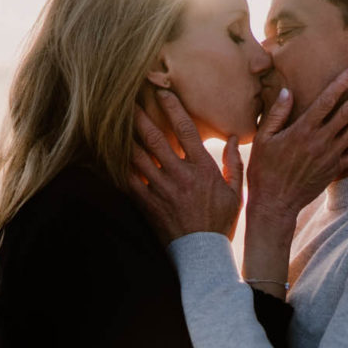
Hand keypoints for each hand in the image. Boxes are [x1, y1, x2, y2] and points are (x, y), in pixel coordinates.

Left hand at [126, 89, 243, 242]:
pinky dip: (120, 166)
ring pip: (138, 156)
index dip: (172, 107)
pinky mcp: (148, 204)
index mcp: (202, 168)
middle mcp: (179, 174)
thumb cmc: (221, 223)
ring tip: (114, 122)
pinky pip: (130, 180)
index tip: (162, 92)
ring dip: (126, 137)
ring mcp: (161, 189)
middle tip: (126, 99)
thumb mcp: (235, 192)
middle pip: (154, 138)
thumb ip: (234, 163)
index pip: (185, 130)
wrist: (203, 255)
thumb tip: (233, 137)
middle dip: (139, 116)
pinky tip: (112, 154)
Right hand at [246, 67, 347, 225]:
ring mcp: (331, 155)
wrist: (275, 202)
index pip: (326, 101)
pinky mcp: (336, 169)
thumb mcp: (263, 139)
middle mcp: (320, 140)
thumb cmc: (264, 169)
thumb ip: (276, 114)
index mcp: (302, 130)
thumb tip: (286, 91)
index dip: (341, 84)